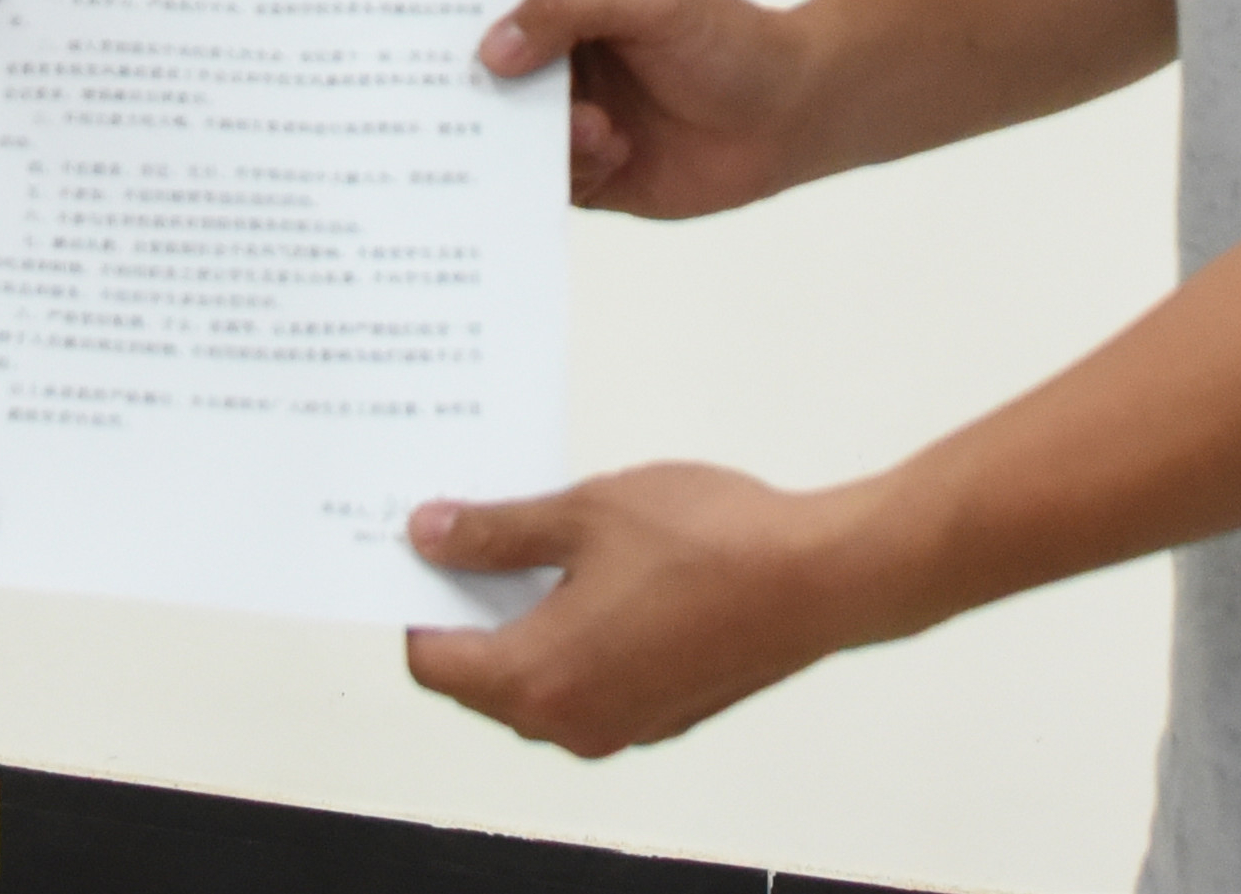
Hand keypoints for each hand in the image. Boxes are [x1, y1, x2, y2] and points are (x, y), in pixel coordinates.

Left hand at [402, 465, 881, 755]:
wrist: (820, 579)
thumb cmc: (709, 543)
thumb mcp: (584, 514)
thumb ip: (496, 533)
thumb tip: (429, 537)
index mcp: (539, 680)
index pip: (434, 662)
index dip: (420, 602)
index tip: (425, 548)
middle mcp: (574, 724)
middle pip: (483, 678)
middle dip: (472, 607)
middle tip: (477, 530)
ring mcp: (624, 727)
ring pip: (540, 682)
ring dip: (528, 620)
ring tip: (544, 537)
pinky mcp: (664, 714)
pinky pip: (592, 683)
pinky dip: (577, 637)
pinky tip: (601, 572)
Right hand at [476, 0, 825, 215]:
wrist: (790, 115)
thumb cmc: (725, 38)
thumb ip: (565, 9)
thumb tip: (490, 50)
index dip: (445, 0)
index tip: (404, 14)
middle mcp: (553, 53)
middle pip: (482, 68)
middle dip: (469, 82)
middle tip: (462, 92)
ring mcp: (565, 113)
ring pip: (506, 130)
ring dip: (536, 132)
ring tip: (592, 126)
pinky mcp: (585, 170)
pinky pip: (545, 179)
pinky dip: (570, 167)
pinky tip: (616, 150)